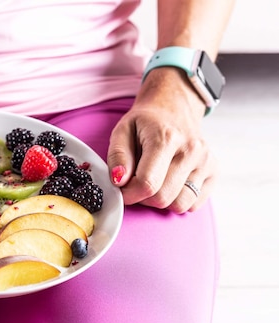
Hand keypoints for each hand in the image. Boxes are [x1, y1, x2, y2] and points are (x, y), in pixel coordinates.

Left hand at [107, 68, 217, 212]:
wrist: (174, 107)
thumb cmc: (145, 123)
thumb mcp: (122, 131)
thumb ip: (118, 156)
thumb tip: (120, 181)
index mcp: (166, 138)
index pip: (147, 184)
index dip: (129, 194)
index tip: (122, 188)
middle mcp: (191, 150)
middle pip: (162, 198)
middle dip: (143, 197)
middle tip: (136, 182)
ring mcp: (206, 161)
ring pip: (179, 205)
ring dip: (161, 201)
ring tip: (154, 181)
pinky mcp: (214, 171)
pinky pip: (193, 204)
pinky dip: (178, 199)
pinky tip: (170, 182)